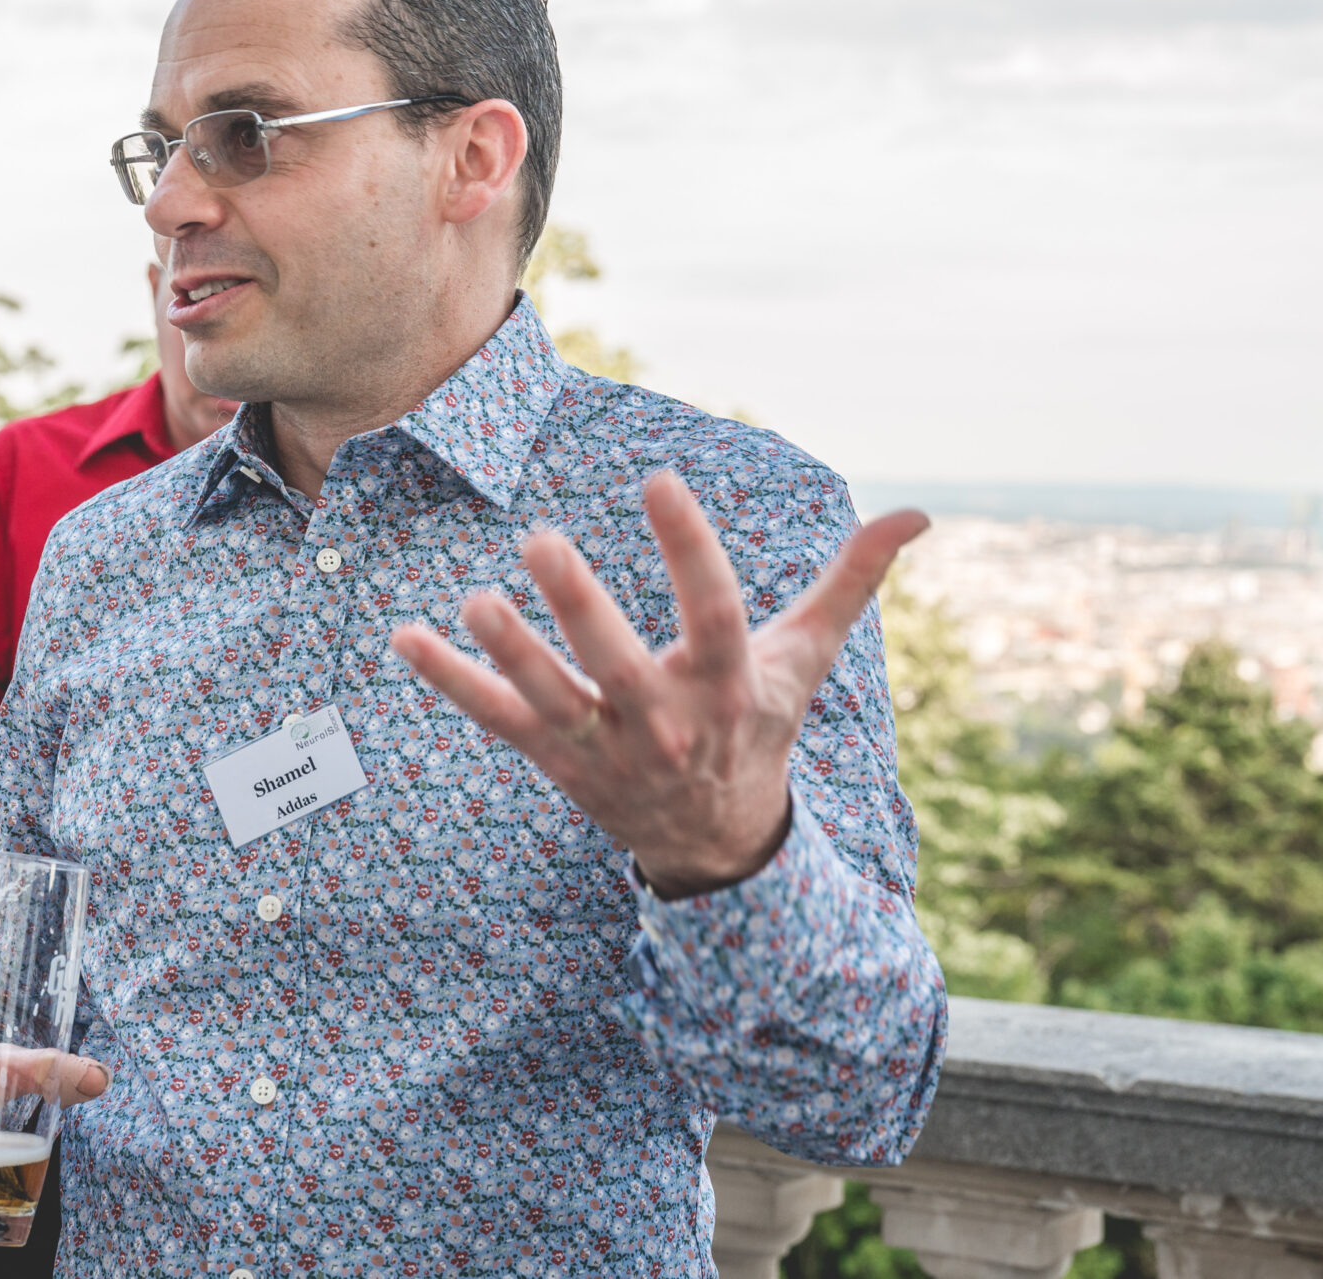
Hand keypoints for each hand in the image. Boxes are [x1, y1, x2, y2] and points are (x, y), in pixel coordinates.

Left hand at [391, 469, 926, 897]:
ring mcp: (606, 748)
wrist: (719, 843)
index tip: (659, 479)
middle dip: (579, 605)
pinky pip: (496, 719)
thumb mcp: (805, 660)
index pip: (713, 611)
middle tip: (540, 539)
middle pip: (619, 664)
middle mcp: (666, 723)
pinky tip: (404, 636)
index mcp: (729, 686)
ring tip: (475, 600)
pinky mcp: (557, 761)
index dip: (689, 546)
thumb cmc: (759, 725)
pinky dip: (450, 681)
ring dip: (509, 651)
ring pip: (551, 699)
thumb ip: (849, 581)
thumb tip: (918, 514)